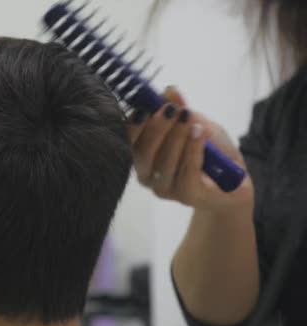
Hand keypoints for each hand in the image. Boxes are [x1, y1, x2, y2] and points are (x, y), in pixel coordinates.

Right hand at [127, 87, 253, 213]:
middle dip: (156, 129)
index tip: (143, 108)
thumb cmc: (209, 152)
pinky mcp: (187, 197)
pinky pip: (186, 174)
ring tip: (188, 117)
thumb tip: (169, 90)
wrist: (234, 181)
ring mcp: (165, 189)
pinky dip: (192, 150)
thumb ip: (179, 108)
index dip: (133, 126)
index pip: (128, 143)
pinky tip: (199, 133)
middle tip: (170, 109)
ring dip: (176, 137)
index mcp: (142, 156)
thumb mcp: (195, 122)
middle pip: (142, 154)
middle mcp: (147, 175)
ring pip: (164, 164)